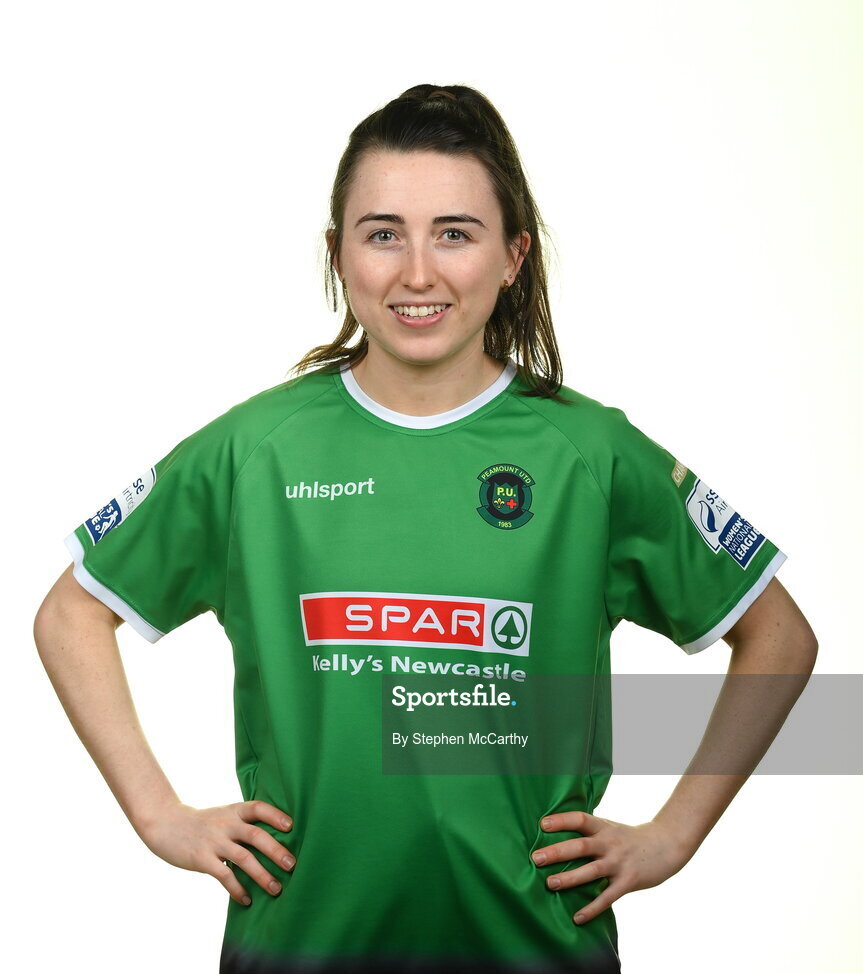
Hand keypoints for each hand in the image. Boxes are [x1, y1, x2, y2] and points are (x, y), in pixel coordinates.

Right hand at [139, 800, 294, 905]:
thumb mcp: (224, 815)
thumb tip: (274, 839)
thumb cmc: (203, 823)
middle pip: (256, 835)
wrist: (166, 824)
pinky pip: (224, 875)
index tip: (291, 826)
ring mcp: (214, 841)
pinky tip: (247, 899)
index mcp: (234, 811)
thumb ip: (243, 824)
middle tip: (292, 865)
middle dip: (276, 850)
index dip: (275, 815)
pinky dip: (237, 889)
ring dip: (262, 875)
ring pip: (243, 858)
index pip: (258, 808)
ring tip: (276, 889)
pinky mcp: (202, 859)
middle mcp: (226, 824)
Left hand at [531, 811, 692, 924]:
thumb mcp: (610, 828)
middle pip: (581, 846)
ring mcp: (619, 863)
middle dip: (558, 852)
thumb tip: (558, 836)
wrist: (666, 844)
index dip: (561, 821)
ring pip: (591, 871)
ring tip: (550, 884)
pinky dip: (592, 908)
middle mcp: (610, 844)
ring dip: (570, 878)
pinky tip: (577, 917)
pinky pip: (608, 897)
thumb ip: (589, 832)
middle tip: (536, 858)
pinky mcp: (628, 881)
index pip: (580, 820)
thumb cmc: (630, 838)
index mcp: (603, 828)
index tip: (542, 825)